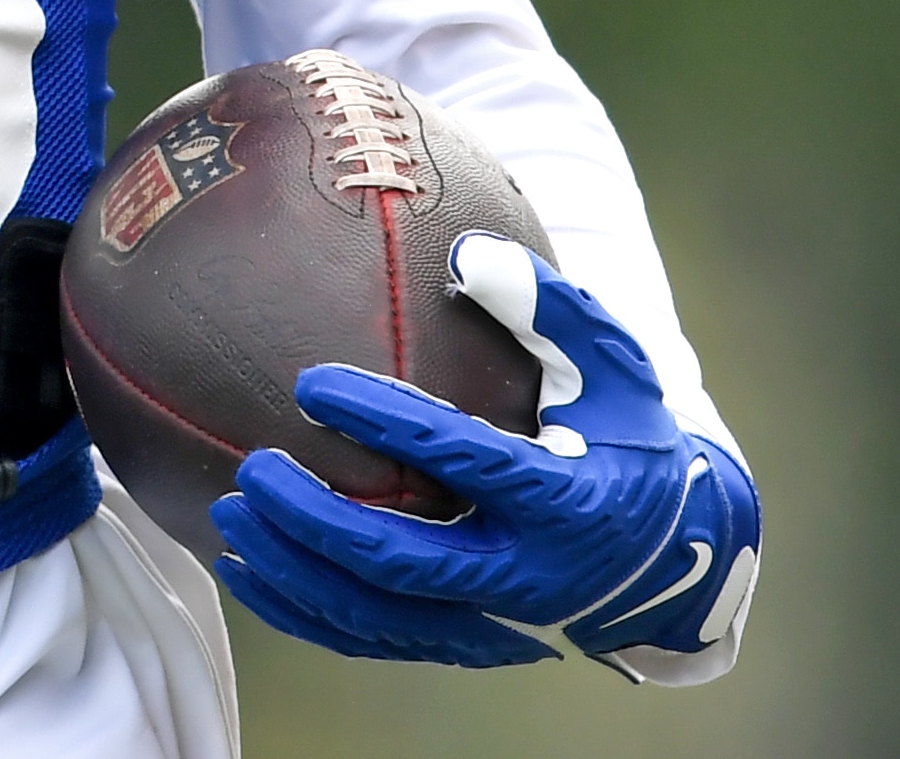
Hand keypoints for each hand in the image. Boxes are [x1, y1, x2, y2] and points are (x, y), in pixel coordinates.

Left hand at [211, 233, 760, 683]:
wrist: (669, 549)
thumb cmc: (626, 431)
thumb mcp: (610, 364)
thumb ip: (547, 307)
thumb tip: (466, 254)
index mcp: (568, 502)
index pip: (464, 461)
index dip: (387, 423)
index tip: (312, 382)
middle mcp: (528, 577)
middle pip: (406, 561)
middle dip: (319, 520)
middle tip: (255, 467)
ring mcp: (492, 624)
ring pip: (378, 616)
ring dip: (296, 572)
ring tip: (230, 515)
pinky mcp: (463, 644)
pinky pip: (370, 640)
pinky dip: (304, 612)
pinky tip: (244, 569)